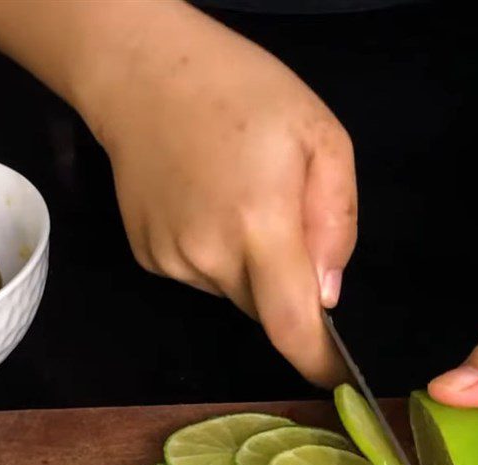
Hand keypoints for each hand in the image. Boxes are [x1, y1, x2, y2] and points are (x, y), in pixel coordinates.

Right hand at [80, 3, 355, 385]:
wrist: (143, 72)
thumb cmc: (244, 91)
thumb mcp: (322, 137)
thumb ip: (335, 222)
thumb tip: (326, 296)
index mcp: (260, 224)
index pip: (291, 325)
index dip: (316, 362)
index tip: (335, 379)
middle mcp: (210, 256)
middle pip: (266, 308)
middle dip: (286, 287)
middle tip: (281, 220)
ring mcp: (172, 261)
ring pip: (234, 293)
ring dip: (250, 267)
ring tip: (238, 200)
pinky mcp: (148, 257)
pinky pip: (202, 277)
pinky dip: (217, 257)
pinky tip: (206, 206)